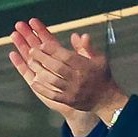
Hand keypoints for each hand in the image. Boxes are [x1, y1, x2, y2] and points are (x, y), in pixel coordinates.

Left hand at [10, 18, 126, 116]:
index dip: (52, 49)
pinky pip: (53, 94)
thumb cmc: (101, 76)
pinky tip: (33, 80)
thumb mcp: (98, 59)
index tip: (42, 44)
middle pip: (57, 67)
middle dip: (42, 58)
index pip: (66, 56)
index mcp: (85, 67)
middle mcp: (79, 79)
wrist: (107, 100)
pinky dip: (42, 88)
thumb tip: (76, 35)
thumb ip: (86, 47)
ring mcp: (73, 91)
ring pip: (53, 80)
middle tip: (31, 50)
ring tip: (31, 63)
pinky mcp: (69, 101)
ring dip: (40, 71)